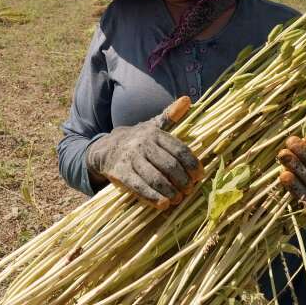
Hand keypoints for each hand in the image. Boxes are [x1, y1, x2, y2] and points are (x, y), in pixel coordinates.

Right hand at [85, 97, 202, 209]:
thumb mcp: (152, 126)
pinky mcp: (120, 173)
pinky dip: (152, 197)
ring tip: (178, 199)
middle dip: (183, 181)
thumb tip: (187, 100)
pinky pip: (139, 187)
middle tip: (189, 190)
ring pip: (155, 178)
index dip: (192, 164)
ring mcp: (131, 159)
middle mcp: (143, 144)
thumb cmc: (137, 140)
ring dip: (170, 192)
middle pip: (169, 165)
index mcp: (155, 133)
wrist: (105, 148)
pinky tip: (163, 204)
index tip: (199, 175)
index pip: (179, 149)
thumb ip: (170, 116)